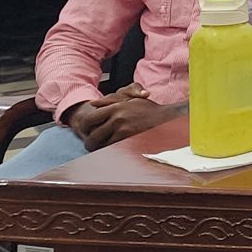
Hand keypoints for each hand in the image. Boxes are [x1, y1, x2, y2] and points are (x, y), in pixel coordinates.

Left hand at [64, 91, 180, 151]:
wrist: (167, 119)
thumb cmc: (149, 110)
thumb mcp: (130, 100)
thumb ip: (110, 101)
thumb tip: (92, 103)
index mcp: (116, 107)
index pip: (89, 119)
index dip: (84, 128)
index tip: (86, 132)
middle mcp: (117, 118)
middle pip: (93, 135)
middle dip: (90, 143)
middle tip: (92, 146)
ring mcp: (123, 130)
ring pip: (101, 145)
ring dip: (100, 149)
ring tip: (102, 150)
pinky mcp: (130, 140)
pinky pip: (113, 149)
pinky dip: (111, 152)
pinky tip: (113, 152)